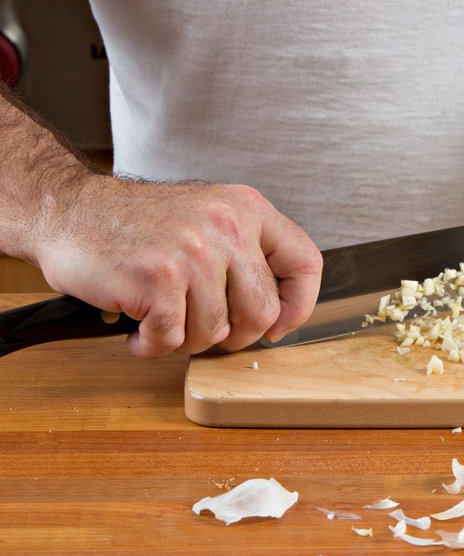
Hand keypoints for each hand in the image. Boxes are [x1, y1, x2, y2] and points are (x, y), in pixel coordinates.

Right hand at [35, 177, 321, 357]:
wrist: (66, 210)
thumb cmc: (136, 225)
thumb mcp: (206, 217)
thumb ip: (246, 255)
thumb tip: (280, 316)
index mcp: (247, 208)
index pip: (305, 261)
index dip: (299, 304)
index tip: (279, 325)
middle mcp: (227, 226)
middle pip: (262, 312)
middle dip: (232, 335)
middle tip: (201, 329)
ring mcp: (194, 253)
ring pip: (216, 332)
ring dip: (185, 340)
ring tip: (161, 320)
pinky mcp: (160, 279)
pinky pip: (173, 340)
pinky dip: (152, 346)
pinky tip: (137, 329)